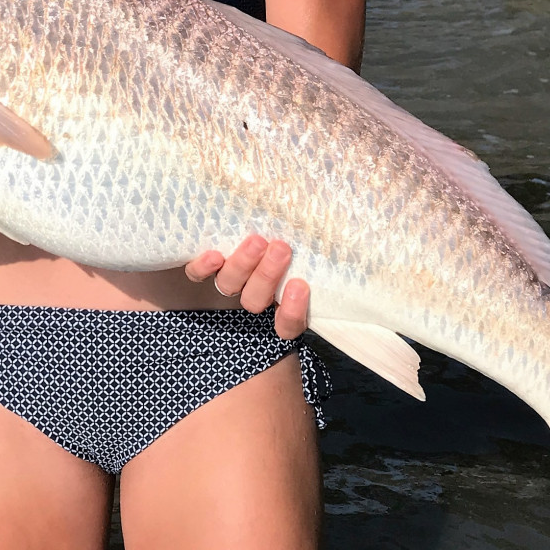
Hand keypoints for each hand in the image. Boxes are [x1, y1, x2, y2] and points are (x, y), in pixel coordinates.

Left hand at [185, 235, 308, 340]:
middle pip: (256, 301)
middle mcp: (254, 300)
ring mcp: (227, 287)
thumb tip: (351, 224)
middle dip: (268, 275)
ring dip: (243, 265)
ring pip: (231, 287)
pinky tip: (212, 254)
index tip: (300, 286)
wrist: (242, 224)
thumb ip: (320, 248)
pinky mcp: (204, 271)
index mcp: (280, 305)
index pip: (287, 325)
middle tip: (280, 248)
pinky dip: (203, 267)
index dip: (291, 312)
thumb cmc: (289, 233)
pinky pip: (198, 276)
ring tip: (256, 240)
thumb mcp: (310, 244)